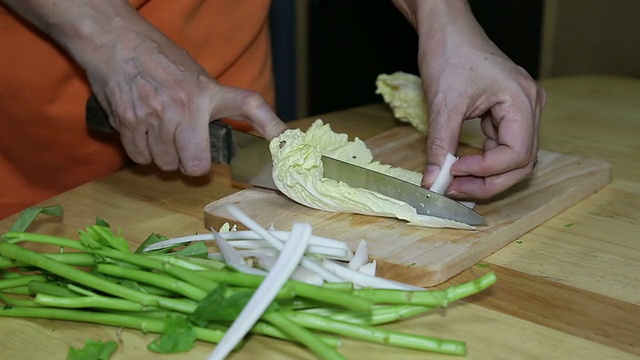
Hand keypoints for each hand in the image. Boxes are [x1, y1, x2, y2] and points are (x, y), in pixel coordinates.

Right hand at [87, 28, 285, 175]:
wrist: (118, 43)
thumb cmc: (161, 60)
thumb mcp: (199, 77)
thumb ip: (218, 102)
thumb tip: (245, 127)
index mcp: (206, 93)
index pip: (249, 105)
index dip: (270, 125)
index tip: (283, 140)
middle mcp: (183, 107)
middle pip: (194, 165)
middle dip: (189, 162)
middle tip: (185, 147)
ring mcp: (154, 116)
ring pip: (165, 164)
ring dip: (164, 157)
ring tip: (161, 134)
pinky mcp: (128, 122)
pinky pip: (141, 158)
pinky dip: (143, 153)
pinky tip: (144, 133)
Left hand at [393, 0, 545, 198]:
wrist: (447, 31)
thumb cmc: (449, 55)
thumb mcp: (442, 105)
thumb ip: (440, 147)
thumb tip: (433, 182)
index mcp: (521, 100)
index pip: (517, 153)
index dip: (487, 171)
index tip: (454, 173)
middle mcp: (530, 107)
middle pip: (522, 162)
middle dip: (489, 181)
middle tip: (456, 189)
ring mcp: (522, 110)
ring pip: (515, 159)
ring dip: (488, 175)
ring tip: (457, 181)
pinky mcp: (509, 114)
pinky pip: (504, 147)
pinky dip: (485, 161)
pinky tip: (463, 165)